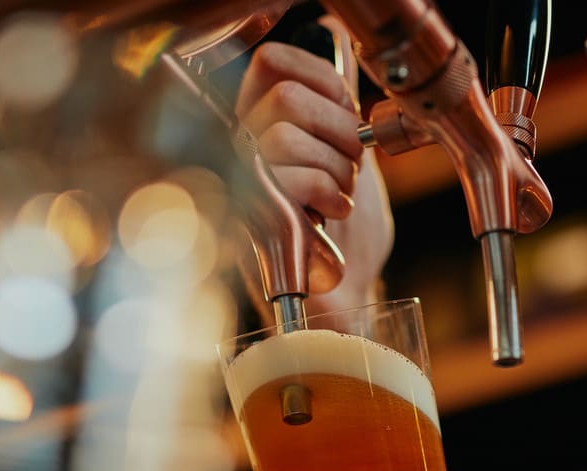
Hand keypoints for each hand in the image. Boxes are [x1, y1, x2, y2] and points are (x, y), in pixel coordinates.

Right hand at [235, 17, 394, 313]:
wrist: (345, 297)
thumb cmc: (344, 234)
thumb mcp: (347, 156)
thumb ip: (337, 108)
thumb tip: (343, 56)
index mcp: (258, 122)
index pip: (273, 61)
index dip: (320, 78)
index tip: (348, 113)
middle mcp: (236, 146)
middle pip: (283, 95)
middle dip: (338, 131)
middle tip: (350, 168)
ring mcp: (237, 184)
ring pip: (283, 134)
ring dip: (334, 167)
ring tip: (340, 197)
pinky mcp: (247, 221)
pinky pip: (284, 177)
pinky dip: (325, 192)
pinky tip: (332, 213)